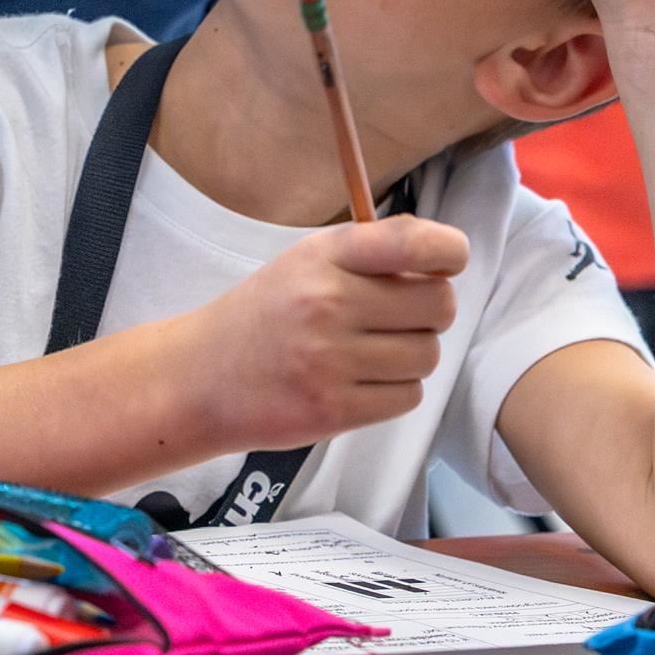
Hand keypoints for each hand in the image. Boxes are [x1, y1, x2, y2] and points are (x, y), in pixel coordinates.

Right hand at [190, 214, 467, 452]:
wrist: (205, 376)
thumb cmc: (267, 311)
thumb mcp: (308, 259)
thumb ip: (372, 251)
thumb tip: (447, 256)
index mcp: (325, 255)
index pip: (412, 243)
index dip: (448, 250)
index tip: (449, 260)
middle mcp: (330, 303)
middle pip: (437, 305)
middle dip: (431, 310)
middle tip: (402, 314)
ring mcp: (332, 361)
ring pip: (427, 355)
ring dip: (413, 354)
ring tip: (374, 350)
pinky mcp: (335, 411)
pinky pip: (407, 397)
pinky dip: (397, 390)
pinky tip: (363, 380)